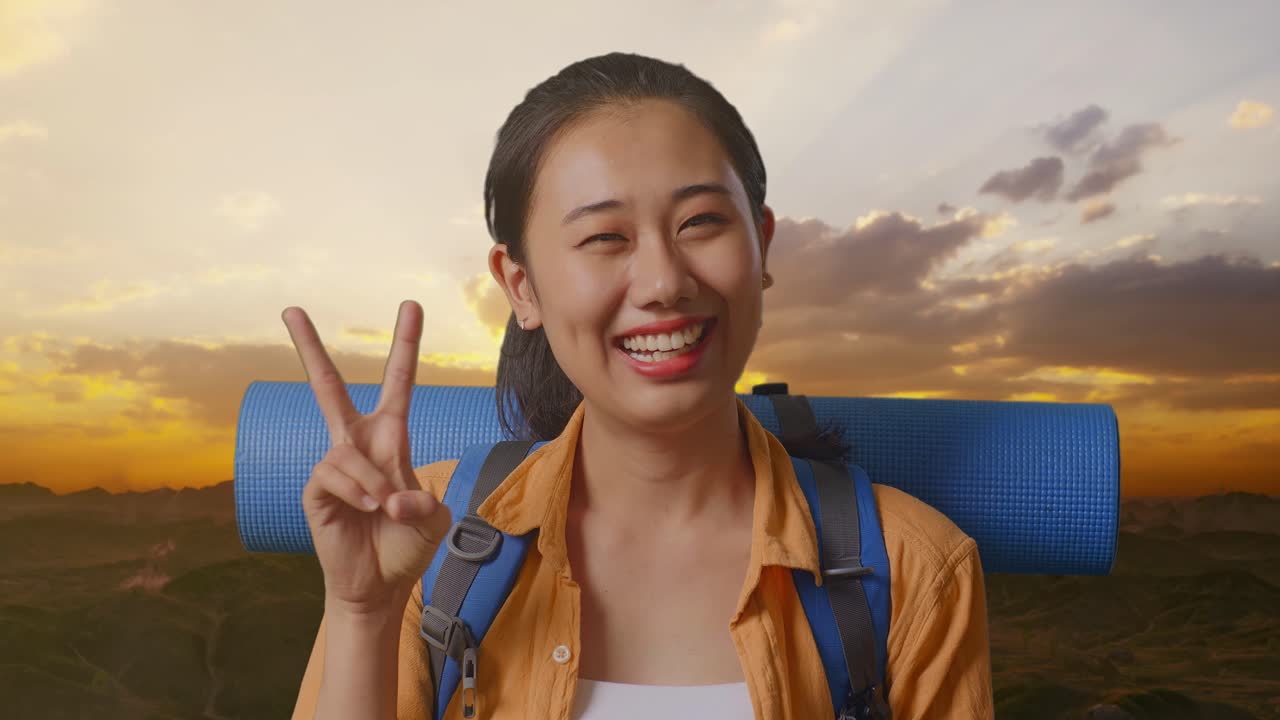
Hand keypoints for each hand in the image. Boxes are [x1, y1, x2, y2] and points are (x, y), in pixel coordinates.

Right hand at [282, 300, 451, 614]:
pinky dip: (358, 492)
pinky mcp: (314, 489)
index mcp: (390, 440)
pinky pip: (333, 475)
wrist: (380, 586)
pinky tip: (367, 509)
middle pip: (327, 387)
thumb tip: (393, 494)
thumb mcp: (434, 521)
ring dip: (373, 484)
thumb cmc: (407, 547)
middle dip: (309, 348)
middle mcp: (356, 444)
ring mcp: (333, 466)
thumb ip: (425, 502)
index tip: (411, 306)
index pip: (397, 384)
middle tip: (290, 309)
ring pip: (347, 454)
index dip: (405, 345)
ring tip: (387, 510)